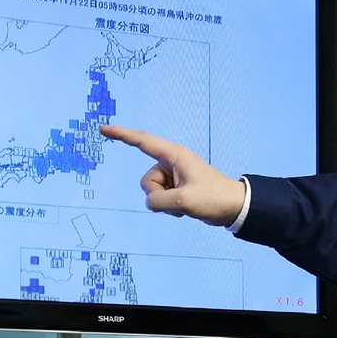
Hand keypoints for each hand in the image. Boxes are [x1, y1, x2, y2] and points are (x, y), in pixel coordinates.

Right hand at [100, 125, 245, 226]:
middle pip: (147, 181)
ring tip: (186, 205)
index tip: (103, 129)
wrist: (233, 207)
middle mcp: (171, 163)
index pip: (142, 142)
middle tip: (181, 200)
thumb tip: (151, 202)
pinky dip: (170, 207)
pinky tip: (186, 209)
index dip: (121, 135)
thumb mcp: (182, 201)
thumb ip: (158, 201)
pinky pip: (161, 199)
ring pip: (152, 193)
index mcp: (174, 155)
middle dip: (158, 195)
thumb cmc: (213, 198)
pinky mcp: (176, 188)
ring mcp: (173, 176)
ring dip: (166, 204)